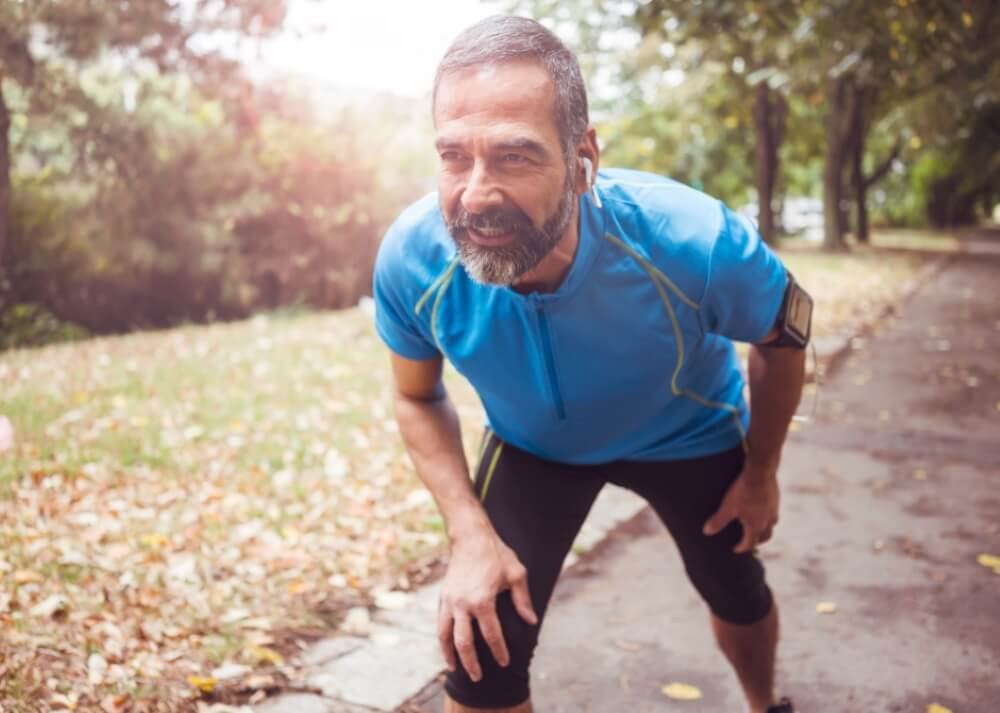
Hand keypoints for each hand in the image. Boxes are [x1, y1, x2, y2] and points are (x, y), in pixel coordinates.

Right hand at [437, 531, 537, 680]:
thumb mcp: (517, 574)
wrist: (470, 537)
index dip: (499, 651)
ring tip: (454, 668)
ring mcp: (450, 600)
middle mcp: (463, 604)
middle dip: (471, 662)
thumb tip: (531, 621)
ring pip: (445, 635)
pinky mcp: (443, 596)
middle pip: (464, 642)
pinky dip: (443, 638)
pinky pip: (440, 623)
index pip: (492, 635)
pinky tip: (448, 645)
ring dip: (450, 654)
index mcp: (483, 600)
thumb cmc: (496, 554)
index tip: (504, 662)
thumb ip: (523, 600)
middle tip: (478, 677)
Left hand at [702, 463, 779, 552]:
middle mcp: (768, 521)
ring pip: (772, 525)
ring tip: (758, 526)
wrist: (760, 472)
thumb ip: (718, 521)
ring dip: (765, 528)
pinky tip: (762, 508)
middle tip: (750, 541)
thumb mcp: (727, 507)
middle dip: (757, 541)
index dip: (742, 547)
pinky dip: (768, 515)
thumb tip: (706, 532)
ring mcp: (774, 510)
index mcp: (756, 526)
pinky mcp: (776, 499)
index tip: (735, 549)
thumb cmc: (742, 492)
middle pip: (765, 537)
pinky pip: (774, 512)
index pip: (750, 543)